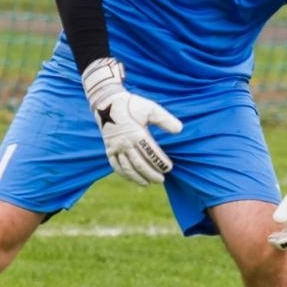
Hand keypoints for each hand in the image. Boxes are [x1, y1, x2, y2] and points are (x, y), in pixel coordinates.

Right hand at [80, 58, 182, 185]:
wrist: (107, 102)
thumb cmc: (132, 105)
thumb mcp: (150, 108)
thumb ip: (165, 119)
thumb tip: (179, 130)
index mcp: (136, 134)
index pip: (151, 153)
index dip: (160, 163)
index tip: (169, 168)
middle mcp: (125, 143)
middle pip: (139, 164)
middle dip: (151, 174)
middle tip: (161, 180)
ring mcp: (115, 148)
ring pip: (127, 168)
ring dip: (138, 178)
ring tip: (148, 183)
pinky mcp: (108, 149)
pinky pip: (115, 166)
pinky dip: (124, 174)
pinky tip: (132, 179)